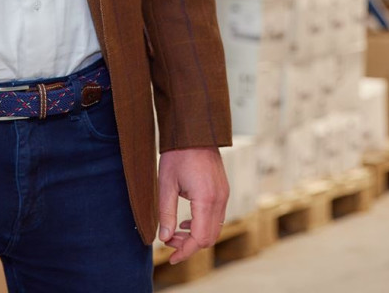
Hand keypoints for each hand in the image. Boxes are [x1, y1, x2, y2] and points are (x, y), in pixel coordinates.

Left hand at [157, 147, 228, 264]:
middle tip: (169, 242)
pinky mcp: (223, 190)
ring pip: (214, 228)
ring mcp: (224, 194)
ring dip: (196, 235)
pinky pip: (217, 217)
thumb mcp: (166, 185)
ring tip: (175, 231)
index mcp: (206, 199)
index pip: (200, 238)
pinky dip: (203, 225)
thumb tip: (164, 238)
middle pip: (209, 237)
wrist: (194, 130)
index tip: (171, 257)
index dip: (185, 251)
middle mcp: (220, 199)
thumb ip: (166, 214)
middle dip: (189, 245)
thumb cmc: (178, 154)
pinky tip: (187, 221)